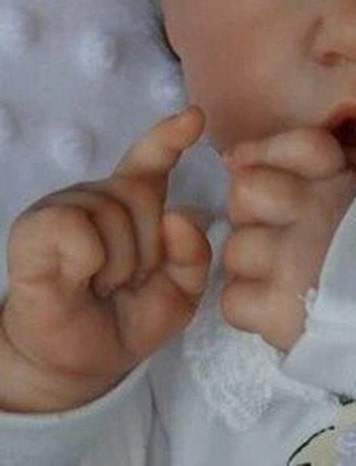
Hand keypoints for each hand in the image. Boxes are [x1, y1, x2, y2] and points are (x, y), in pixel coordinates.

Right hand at [1, 107, 211, 410]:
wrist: (77, 365)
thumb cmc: (127, 320)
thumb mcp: (180, 292)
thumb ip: (193, 255)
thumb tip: (178, 215)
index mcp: (135, 205)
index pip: (152, 160)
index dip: (171, 135)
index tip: (195, 116)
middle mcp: (100, 197)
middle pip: (141, 194)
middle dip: (146, 249)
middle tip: (125, 283)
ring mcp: (65, 207)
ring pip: (111, 212)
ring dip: (117, 263)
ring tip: (101, 285)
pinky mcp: (34, 227)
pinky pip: (76, 225)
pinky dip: (87, 259)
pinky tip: (78, 278)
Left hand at [220, 127, 355, 352]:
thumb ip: (310, 170)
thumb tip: (233, 158)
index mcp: (343, 182)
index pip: (299, 144)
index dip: (268, 154)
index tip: (266, 174)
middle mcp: (316, 212)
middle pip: (246, 191)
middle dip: (252, 213)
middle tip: (278, 233)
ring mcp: (294, 261)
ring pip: (235, 249)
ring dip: (252, 266)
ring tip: (283, 275)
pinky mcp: (280, 311)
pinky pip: (233, 299)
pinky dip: (250, 306)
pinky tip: (278, 305)